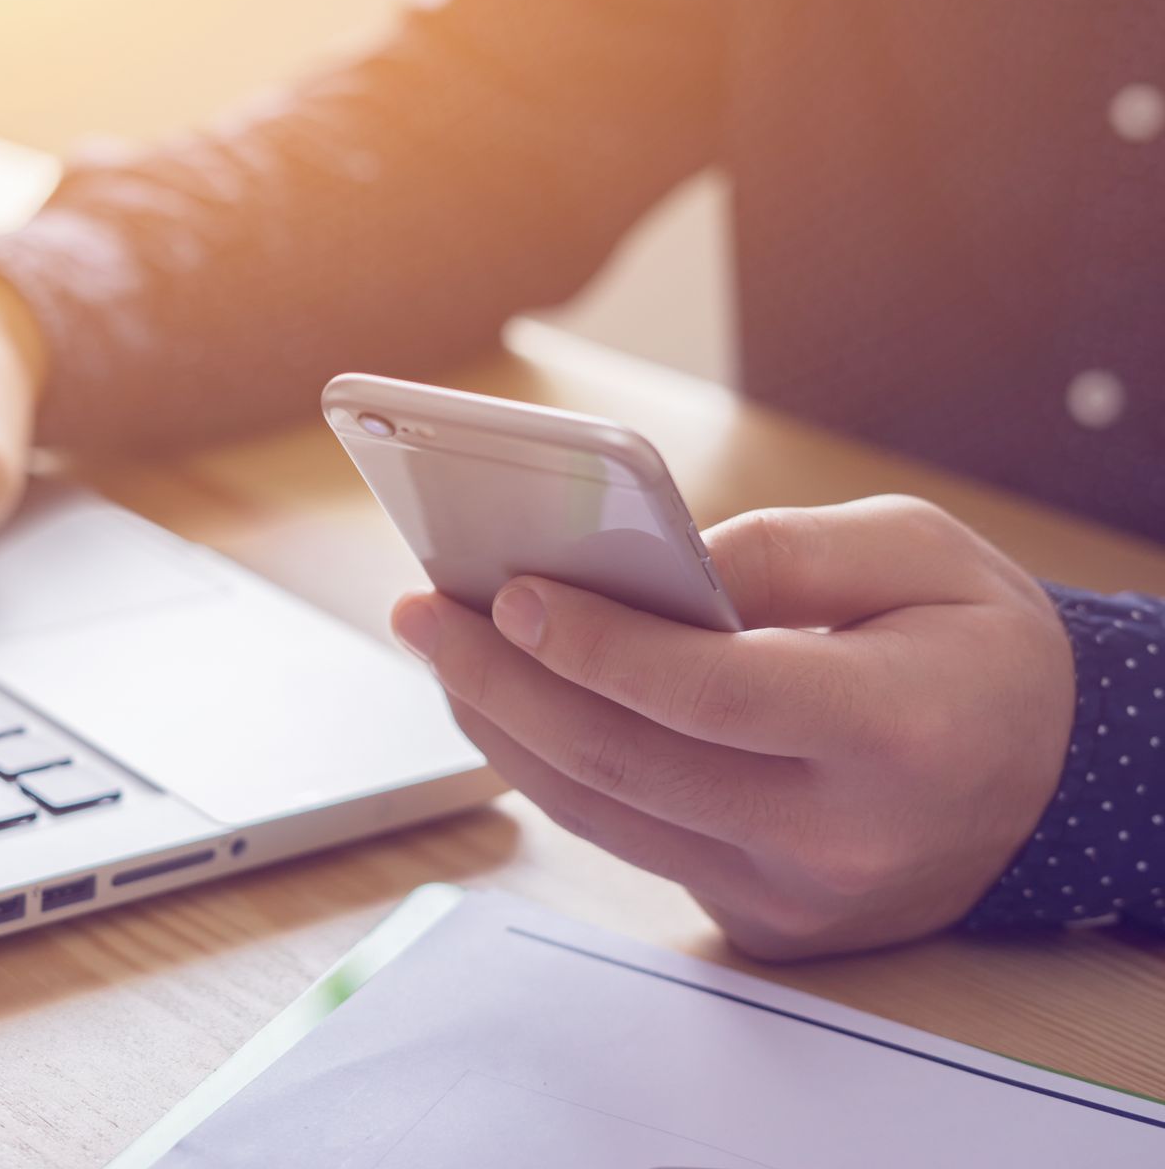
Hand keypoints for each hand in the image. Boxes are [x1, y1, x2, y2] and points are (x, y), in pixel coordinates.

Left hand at [391, 495, 1075, 959]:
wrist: (1047, 782)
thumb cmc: (978, 648)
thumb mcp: (920, 551)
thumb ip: (783, 548)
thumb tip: (641, 564)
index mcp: (898, 731)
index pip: (711, 694)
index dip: (596, 643)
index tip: (506, 592)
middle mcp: (842, 835)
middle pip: (625, 762)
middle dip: (501, 681)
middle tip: (423, 612)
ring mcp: (795, 895)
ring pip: (603, 813)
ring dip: (501, 729)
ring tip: (442, 650)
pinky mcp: (760, 921)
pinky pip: (628, 840)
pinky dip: (554, 770)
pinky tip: (509, 705)